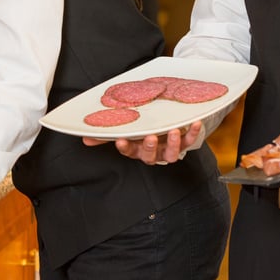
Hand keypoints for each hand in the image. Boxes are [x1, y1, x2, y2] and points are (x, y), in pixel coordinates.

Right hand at [82, 121, 204, 164]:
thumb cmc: (143, 127)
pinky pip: (189, 142)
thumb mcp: (126, 129)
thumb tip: (85, 139)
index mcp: (136, 147)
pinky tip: (194, 123)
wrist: (167, 125)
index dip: (125, 147)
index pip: (128, 150)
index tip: (121, 140)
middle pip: (150, 155)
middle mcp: (152, 151)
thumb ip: (107, 134)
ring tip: (174, 131)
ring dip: (173, 144)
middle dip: (150, 147)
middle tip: (151, 137)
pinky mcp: (183, 144)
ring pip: (171, 154)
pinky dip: (193, 134)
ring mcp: (168, 149)